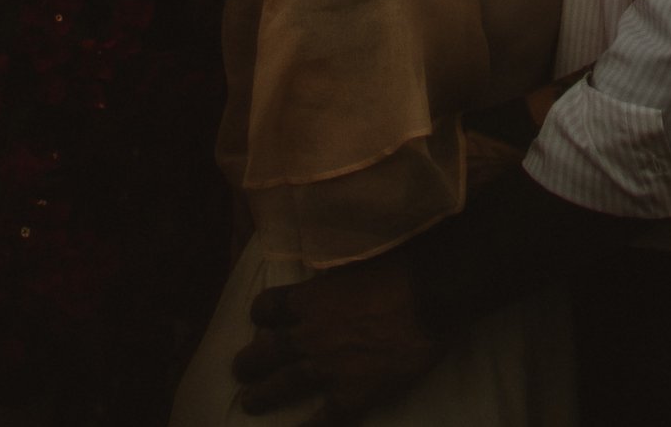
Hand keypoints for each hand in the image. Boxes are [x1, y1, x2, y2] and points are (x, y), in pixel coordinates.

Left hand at [234, 255, 440, 420]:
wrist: (430, 296)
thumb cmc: (399, 267)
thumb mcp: (355, 259)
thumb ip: (335, 278)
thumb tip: (332, 279)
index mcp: (311, 298)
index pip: (270, 307)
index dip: (263, 314)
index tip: (262, 319)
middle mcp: (311, 333)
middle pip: (269, 349)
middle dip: (251, 360)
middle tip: (240, 368)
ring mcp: (328, 367)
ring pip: (285, 383)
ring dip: (263, 394)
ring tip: (249, 402)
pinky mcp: (352, 394)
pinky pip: (322, 418)